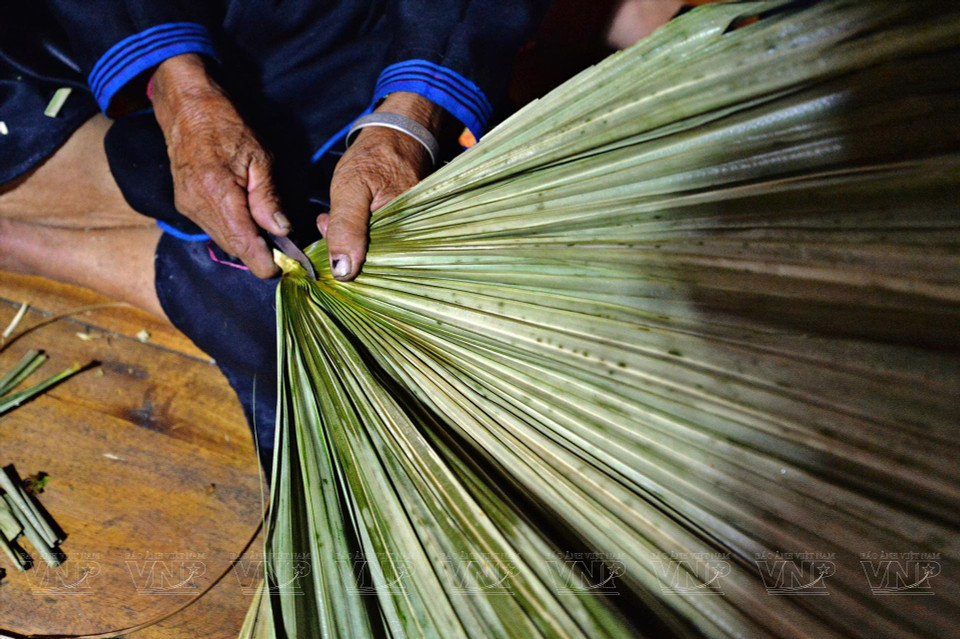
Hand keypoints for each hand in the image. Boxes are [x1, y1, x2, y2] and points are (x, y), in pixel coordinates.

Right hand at [151, 54, 287, 277]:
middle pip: (233, 246)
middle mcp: (197, 204)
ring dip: (245, 244)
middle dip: (258, 254)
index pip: (242, 242)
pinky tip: (248, 222)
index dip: (263, 262)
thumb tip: (281, 230)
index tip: (280, 268)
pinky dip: (232, 231)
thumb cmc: (226, 125)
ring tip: (269, 236)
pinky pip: (212, 228)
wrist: (186, 107)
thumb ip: (268, 197)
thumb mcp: (259, 157)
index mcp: (217, 191)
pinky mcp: (184, 204)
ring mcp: (187, 205)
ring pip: (222, 239)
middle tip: (283, 253)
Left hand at [318, 92, 442, 280]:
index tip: (327, 237)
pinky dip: (358, 234)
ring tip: (339, 216)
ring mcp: (410, 234)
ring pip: (373, 253)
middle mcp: (414, 239)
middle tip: (328, 222)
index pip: (375, 269)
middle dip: (345, 247)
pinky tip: (350, 219)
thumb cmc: (375, 157)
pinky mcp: (403, 229)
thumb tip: (343, 271)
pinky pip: (378, 242)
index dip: (346, 259)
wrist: (397, 136)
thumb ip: (346, 228)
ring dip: (349, 240)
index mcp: (407, 234)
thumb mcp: (351, 188)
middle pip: (374, 263)